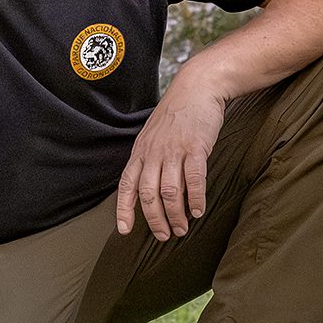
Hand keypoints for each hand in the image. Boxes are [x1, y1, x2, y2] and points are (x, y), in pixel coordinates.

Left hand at [117, 74, 226, 240]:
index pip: (126, 185)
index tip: (125, 230)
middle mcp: (154, 153)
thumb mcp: (154, 135)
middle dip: (155, 220)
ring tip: (182, 228)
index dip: (124, 209)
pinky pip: (193, 179)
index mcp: (141, 151)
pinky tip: (198, 211)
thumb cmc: (178, 113)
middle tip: (165, 235)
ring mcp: (174, 150)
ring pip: (169, 192)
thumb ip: (150, 159)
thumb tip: (150, 186)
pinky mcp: (196, 147)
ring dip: (175, 215)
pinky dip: (195, 199)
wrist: (197, 86)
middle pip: (148, 195)